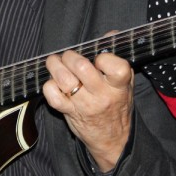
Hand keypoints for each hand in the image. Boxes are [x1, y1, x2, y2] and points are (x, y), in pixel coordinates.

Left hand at [43, 47, 133, 171]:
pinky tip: (54, 83)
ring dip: (55, 66)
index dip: (104, 57)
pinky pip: (52, 96)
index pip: (115, 66)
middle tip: (68, 56)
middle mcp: (102, 95)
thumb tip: (110, 34)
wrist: (114, 140)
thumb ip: (118, 57)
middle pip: (81, 67)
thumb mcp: (125, 82)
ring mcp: (84, 105)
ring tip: (55, 63)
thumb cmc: (117, 105)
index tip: (98, 57)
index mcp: (119, 86)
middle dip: (70, 56)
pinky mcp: (69, 112)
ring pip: (64, 79)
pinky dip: (49, 85)